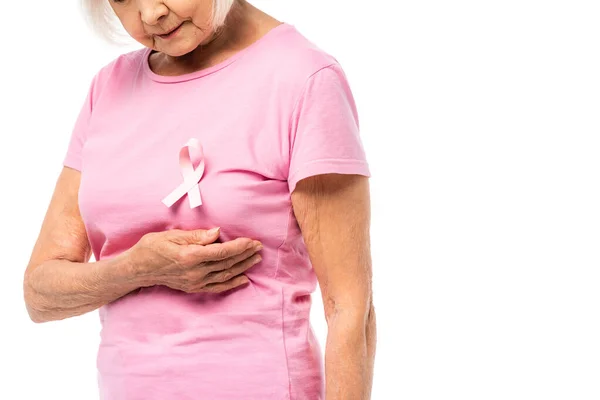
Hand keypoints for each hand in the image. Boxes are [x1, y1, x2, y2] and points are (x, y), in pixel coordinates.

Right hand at [128, 227, 262, 293]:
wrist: (138, 269)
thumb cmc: (152, 248)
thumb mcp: (172, 236)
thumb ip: (196, 235)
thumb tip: (217, 232)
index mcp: (190, 256)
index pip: (222, 252)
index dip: (239, 247)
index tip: (252, 241)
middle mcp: (195, 272)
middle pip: (227, 263)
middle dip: (245, 254)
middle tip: (259, 247)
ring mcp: (195, 282)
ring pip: (225, 275)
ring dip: (243, 267)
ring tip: (256, 259)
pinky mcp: (194, 288)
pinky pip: (217, 287)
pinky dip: (232, 284)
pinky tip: (244, 279)